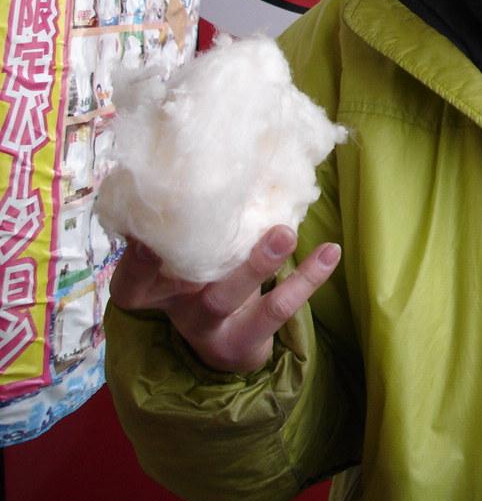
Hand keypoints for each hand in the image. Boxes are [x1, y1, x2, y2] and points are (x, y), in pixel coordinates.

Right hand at [109, 225, 340, 373]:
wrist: (224, 343)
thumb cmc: (200, 278)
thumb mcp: (183, 255)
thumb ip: (185, 221)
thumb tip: (203, 158)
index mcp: (149, 287)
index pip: (133, 276)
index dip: (138, 259)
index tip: (150, 231)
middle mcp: (176, 309)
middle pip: (185, 284)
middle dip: (204, 252)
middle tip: (238, 220)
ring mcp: (210, 327)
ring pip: (229, 299)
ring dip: (259, 265)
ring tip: (287, 234)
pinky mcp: (245, 339)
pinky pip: (278, 309)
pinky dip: (307, 278)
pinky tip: (330, 252)